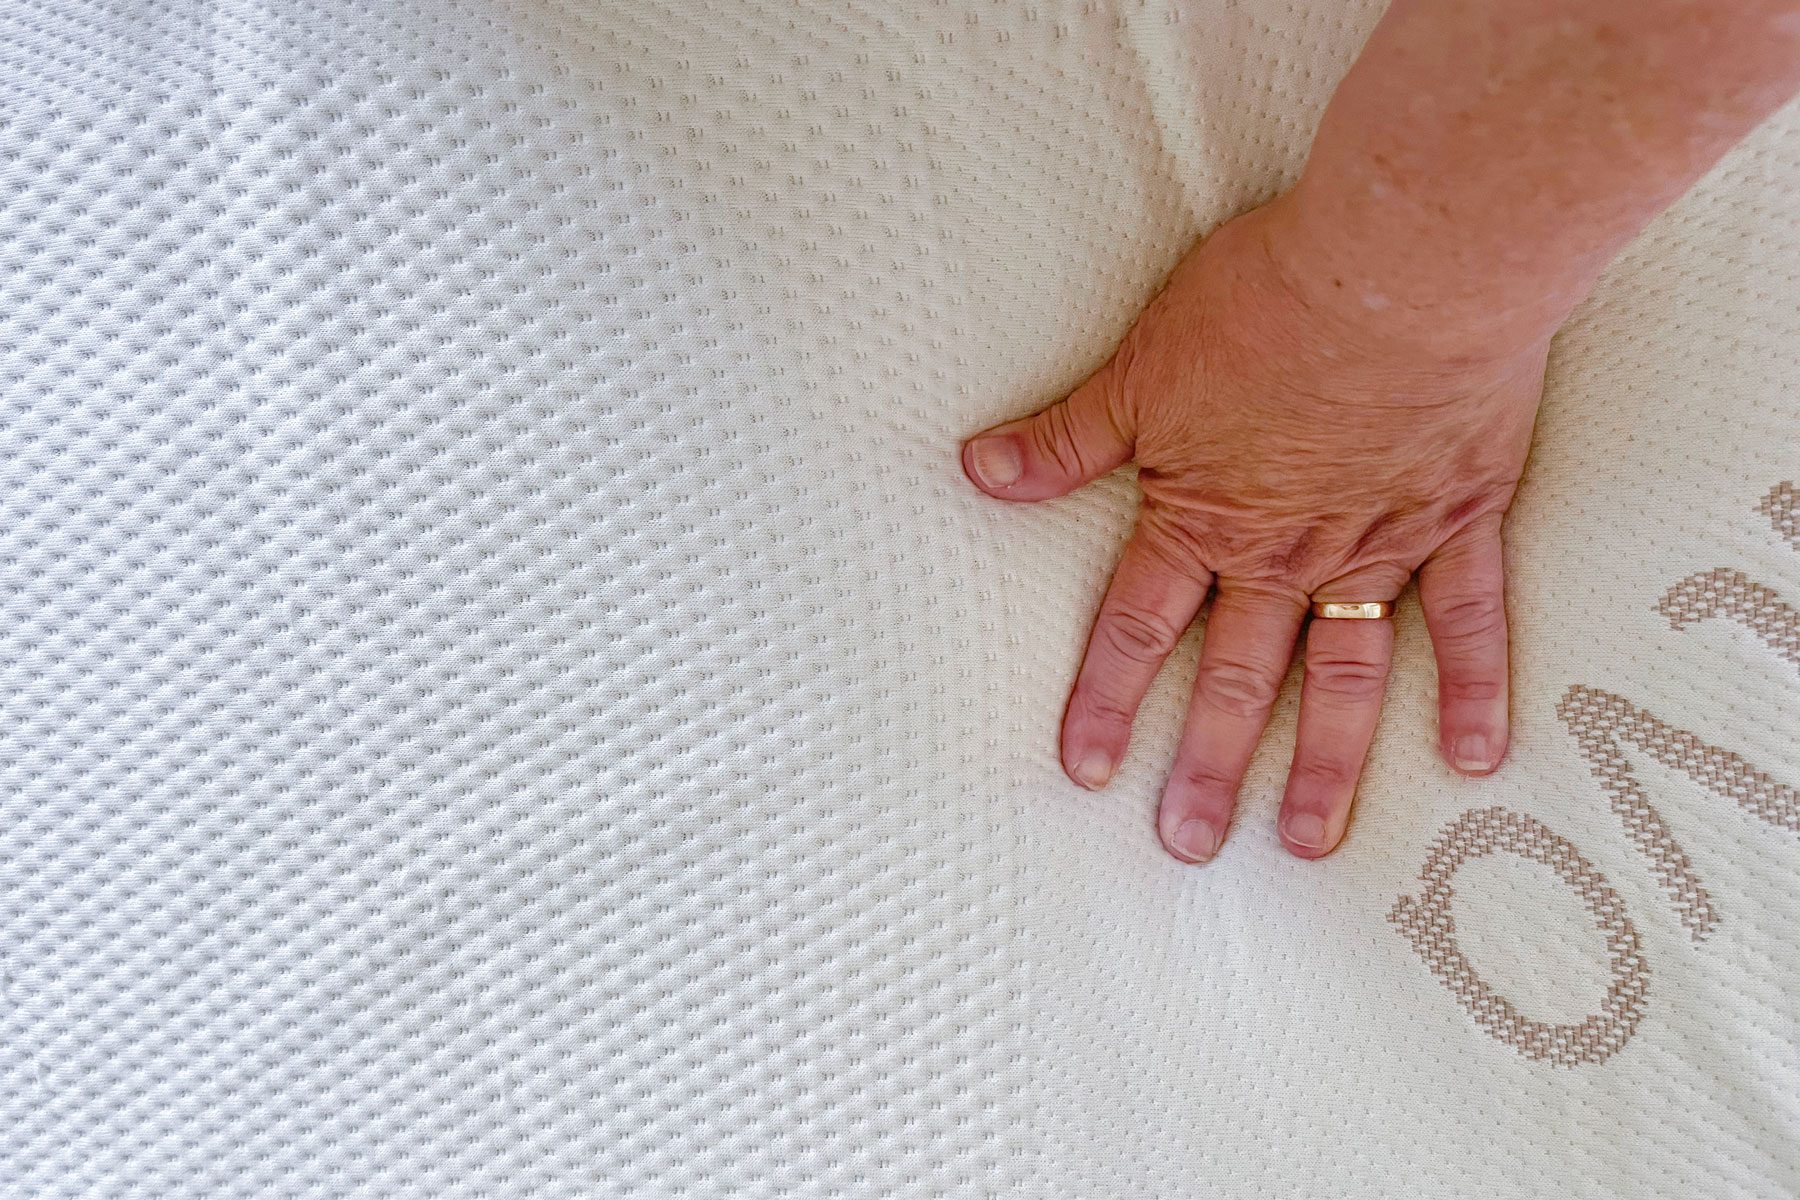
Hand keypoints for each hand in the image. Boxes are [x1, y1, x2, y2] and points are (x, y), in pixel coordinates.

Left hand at [960, 197, 1548, 862]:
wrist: (1399, 267)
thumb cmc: (1267, 301)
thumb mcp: (1143, 363)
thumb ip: (1068, 436)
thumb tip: (978, 469)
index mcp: (1205, 517)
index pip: (1139, 628)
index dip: (1104, 700)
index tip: (1084, 772)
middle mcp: (1287, 553)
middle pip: (1237, 678)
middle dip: (1205, 766)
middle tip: (1186, 844)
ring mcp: (1378, 545)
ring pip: (1344, 676)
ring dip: (1323, 764)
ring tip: (1304, 841)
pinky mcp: (1460, 517)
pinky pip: (1469, 619)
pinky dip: (1473, 685)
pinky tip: (1474, 756)